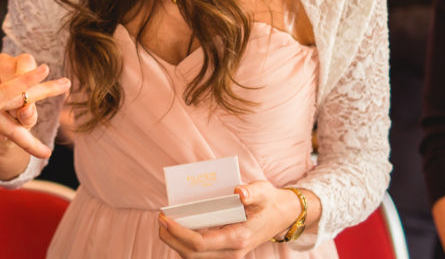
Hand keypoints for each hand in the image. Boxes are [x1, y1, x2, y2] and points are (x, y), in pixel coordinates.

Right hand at [0, 64, 69, 186]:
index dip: (15, 119)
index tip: (28, 119)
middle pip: (15, 99)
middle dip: (39, 93)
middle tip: (62, 85)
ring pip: (18, 96)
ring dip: (44, 89)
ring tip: (66, 84)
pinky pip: (7, 92)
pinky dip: (26, 82)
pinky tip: (43, 72)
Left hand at [157, 181, 313, 257]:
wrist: (284, 215)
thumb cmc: (270, 201)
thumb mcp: (263, 191)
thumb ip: (251, 191)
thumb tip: (238, 192)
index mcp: (239, 237)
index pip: (200, 243)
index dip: (179, 232)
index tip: (165, 218)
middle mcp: (233, 251)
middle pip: (193, 254)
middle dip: (171, 239)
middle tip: (160, 219)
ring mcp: (230, 254)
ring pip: (195, 258)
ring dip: (176, 243)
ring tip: (164, 224)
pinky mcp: (227, 252)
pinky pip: (202, 254)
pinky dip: (186, 245)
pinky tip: (177, 230)